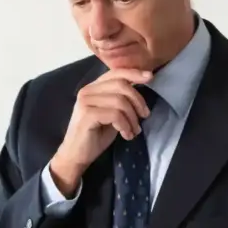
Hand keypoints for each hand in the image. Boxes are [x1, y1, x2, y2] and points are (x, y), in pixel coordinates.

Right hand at [52, 69, 153, 191]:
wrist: (76, 155)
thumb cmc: (95, 135)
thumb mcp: (112, 113)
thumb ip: (120, 99)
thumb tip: (140, 87)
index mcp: (93, 88)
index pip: (115, 72)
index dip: (134, 73)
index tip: (151, 77)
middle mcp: (87, 91)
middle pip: (121, 85)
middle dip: (138, 101)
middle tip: (144, 116)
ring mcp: (85, 102)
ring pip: (120, 101)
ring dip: (132, 118)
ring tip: (134, 130)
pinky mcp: (87, 115)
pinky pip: (115, 115)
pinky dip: (125, 126)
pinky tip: (126, 135)